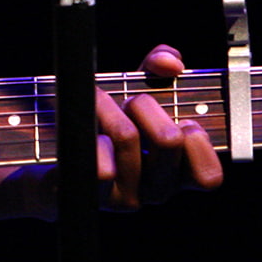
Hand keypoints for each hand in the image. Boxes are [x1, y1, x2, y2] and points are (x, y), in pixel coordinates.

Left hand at [96, 44, 224, 209]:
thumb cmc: (106, 117)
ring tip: (96, 101)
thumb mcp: (138, 86)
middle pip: (169, 141)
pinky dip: (89, 132)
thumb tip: (170, 63)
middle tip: (128, 101)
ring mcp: (125, 197)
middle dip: (145, 104)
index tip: (181, 119)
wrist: (53, 142)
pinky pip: (100, 163)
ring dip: (107, 104)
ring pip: (127, 136)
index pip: (208, 177)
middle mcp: (156, 190)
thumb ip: (160, 65)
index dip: (198, 143)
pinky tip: (82, 129)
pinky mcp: (91, 195)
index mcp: (177, 172)